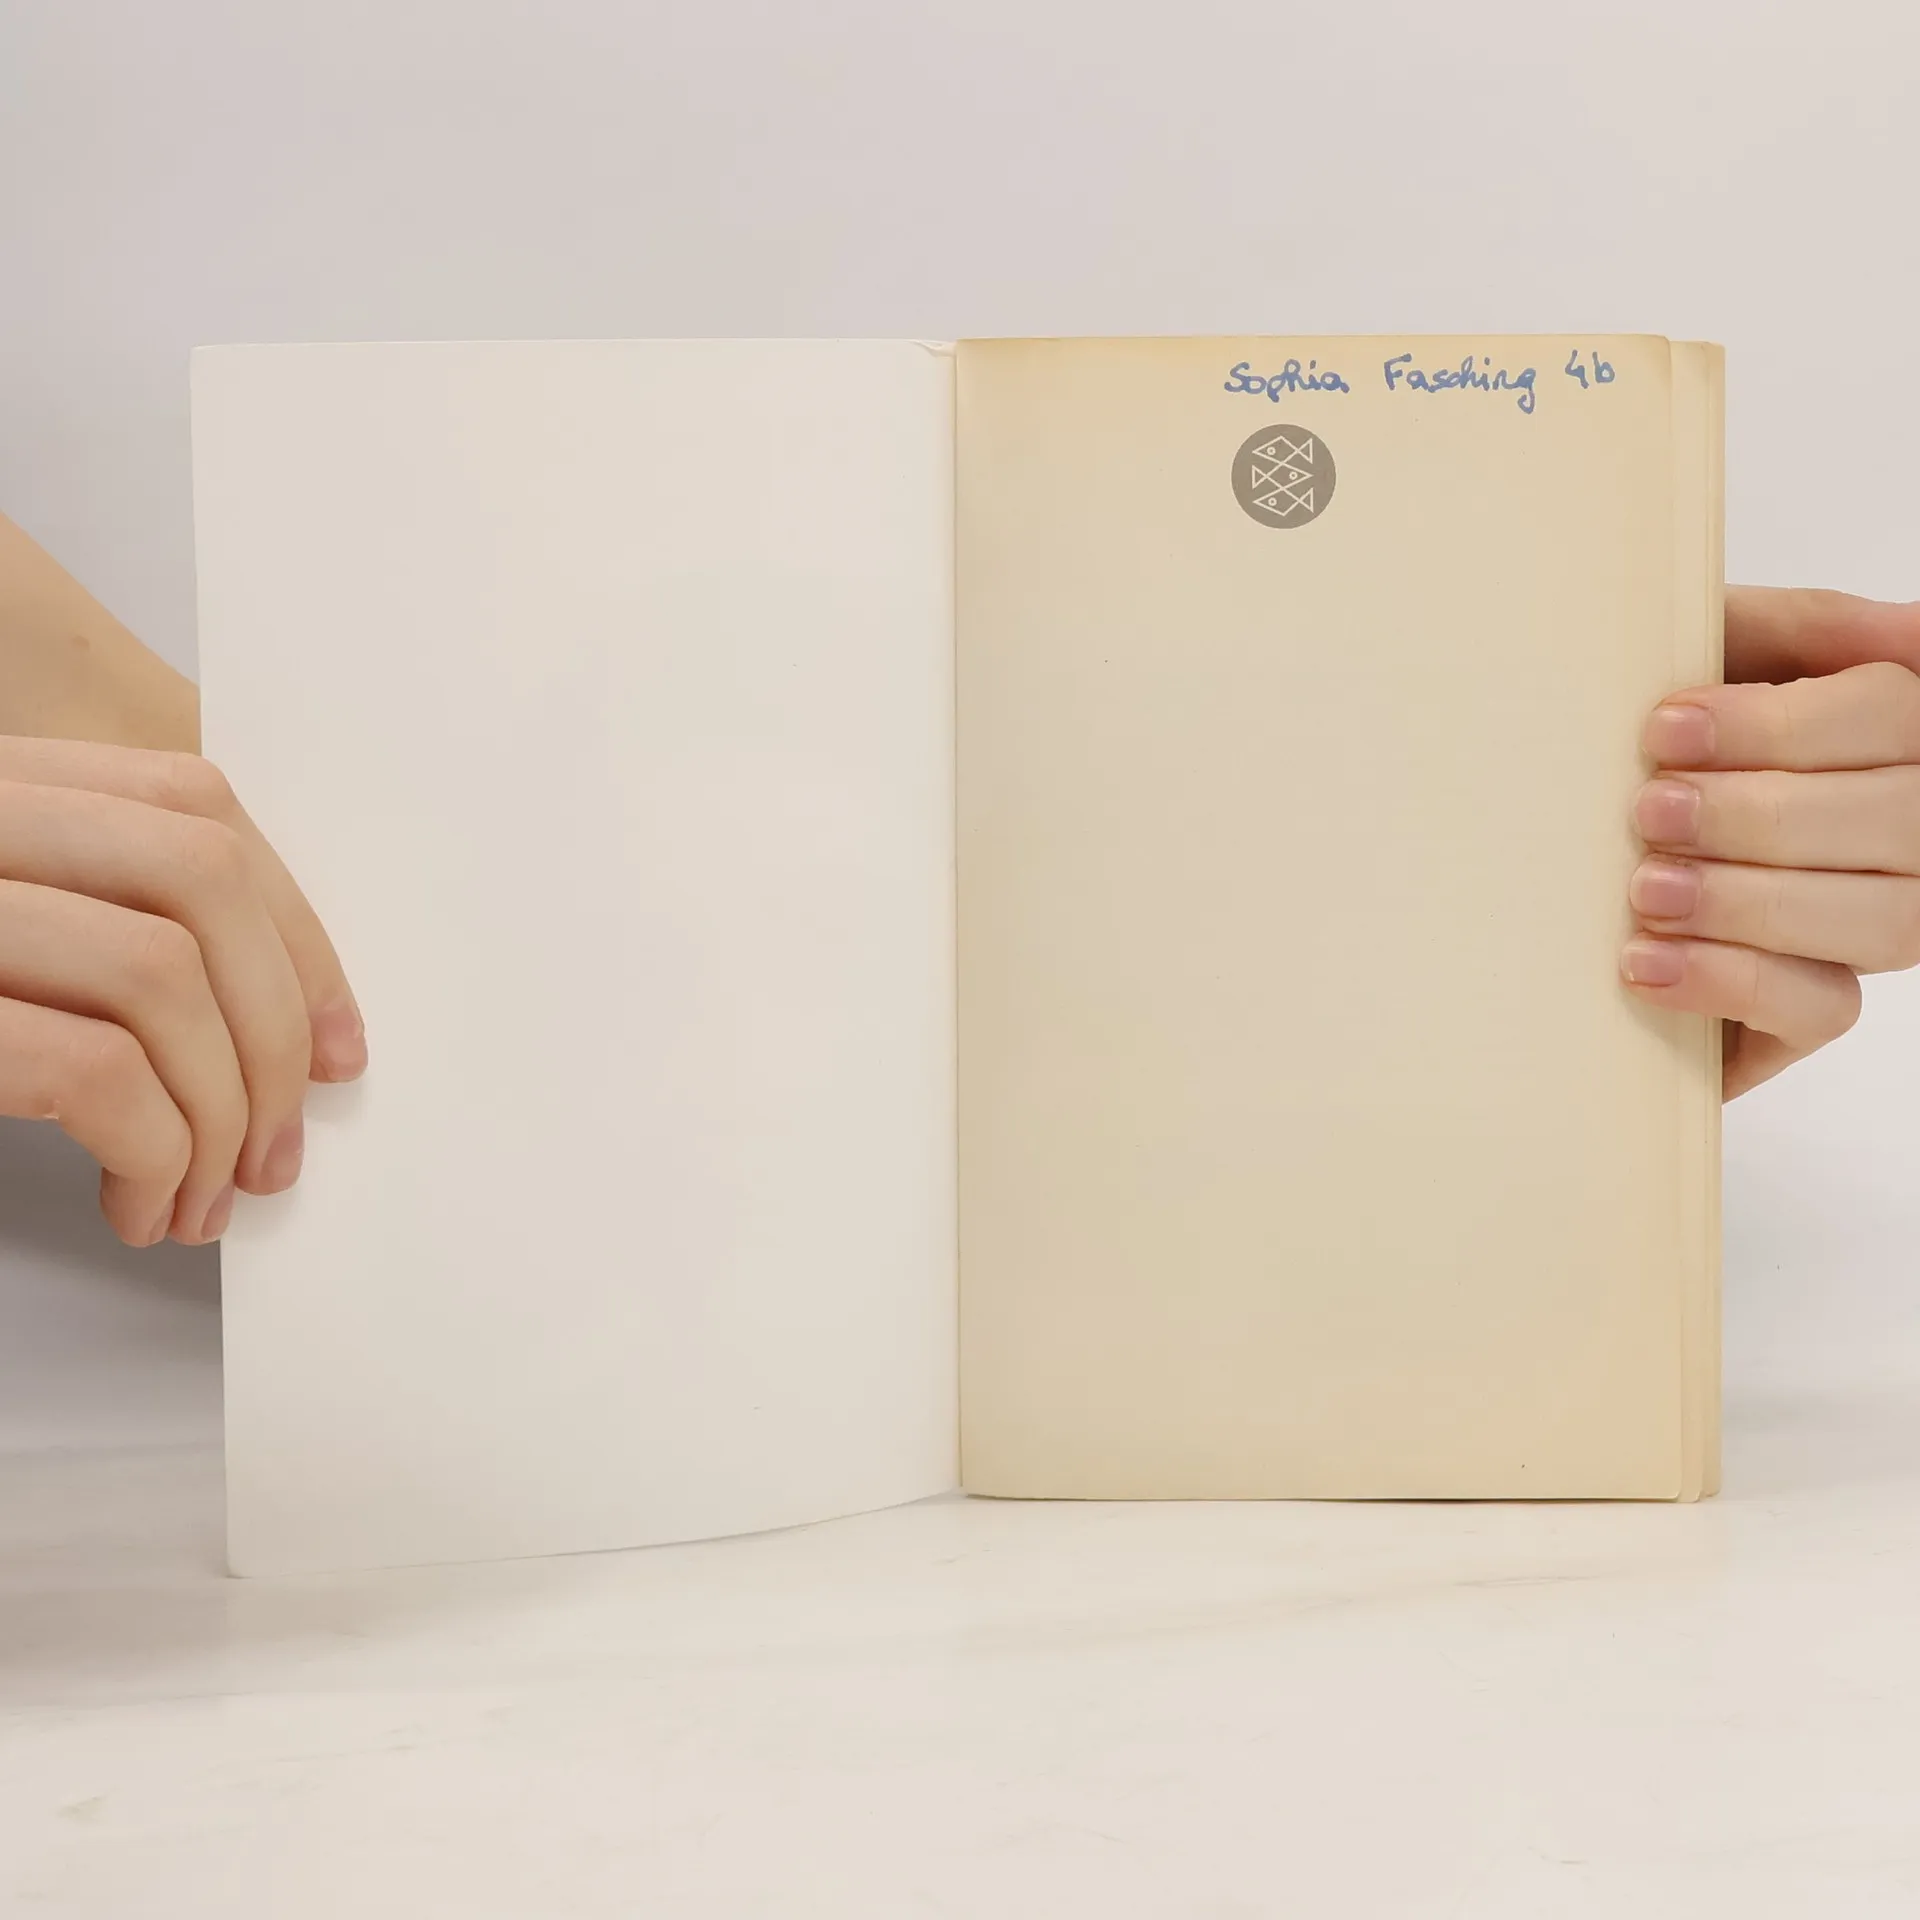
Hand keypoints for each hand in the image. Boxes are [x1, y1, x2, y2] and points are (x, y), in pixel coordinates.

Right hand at [0, 737, 363, 1245]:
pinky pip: (90, 1072)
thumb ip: (97, 923)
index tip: (335, 1041)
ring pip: (159, 977)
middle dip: (274, 1028)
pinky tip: (141, 1200)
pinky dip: (155, 1151)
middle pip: (200, 878)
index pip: (191, 803)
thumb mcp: (16, 941)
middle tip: (277, 1146)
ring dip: (221, 1111)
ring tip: (206, 1194)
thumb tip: (285, 1024)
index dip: (291, 928)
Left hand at [1623, 587, 1919, 1097]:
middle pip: (1898, 820)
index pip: (1892, 715)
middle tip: (1648, 812)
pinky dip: (1729, 979)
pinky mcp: (1810, 1010)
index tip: (1663, 730)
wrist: (1538, 877)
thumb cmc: (1637, 751)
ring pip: (1884, 920)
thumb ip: (1793, 628)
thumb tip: (1904, 630)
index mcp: (1881, 736)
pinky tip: (1645, 961)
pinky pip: (1825, 1007)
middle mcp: (1899, 832)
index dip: (1782, 725)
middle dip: (1760, 814)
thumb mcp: (1698, 660)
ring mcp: (1867, 925)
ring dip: (1749, 900)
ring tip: (1645, 888)